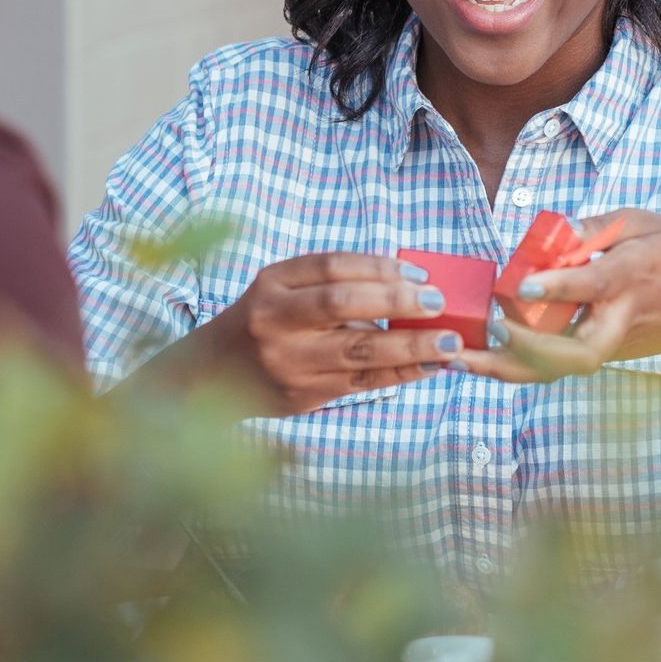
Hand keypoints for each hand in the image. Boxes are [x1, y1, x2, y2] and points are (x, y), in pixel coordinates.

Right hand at [203, 253, 459, 415]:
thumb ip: (332, 283)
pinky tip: (429, 366)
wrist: (211, 377)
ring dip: (410, 347)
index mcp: (272, 285)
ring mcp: (289, 362)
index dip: (378, 267)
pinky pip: (361, 383)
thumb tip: (405, 284)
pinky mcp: (303, 395)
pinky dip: (400, 374)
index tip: (418, 275)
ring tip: (449, 343)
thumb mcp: (282, 290)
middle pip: (341, 305)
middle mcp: (275, 321)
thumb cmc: (263, 322)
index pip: (330, 267)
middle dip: (396, 302)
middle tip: (439, 303)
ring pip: (358, 352)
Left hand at [457, 210, 660, 384]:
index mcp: (633, 275)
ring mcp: (608, 343)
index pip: (595, 285)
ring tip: (459, 359)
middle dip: (530, 348)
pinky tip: (473, 362)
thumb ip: (599, 226)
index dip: (560, 286)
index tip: (524, 286)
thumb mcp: (648, 223)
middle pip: (575, 349)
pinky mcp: (598, 355)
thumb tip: (555, 231)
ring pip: (556, 367)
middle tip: (490, 330)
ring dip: (509, 368)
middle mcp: (618, 318)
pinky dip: (513, 369)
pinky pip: (551, 367)